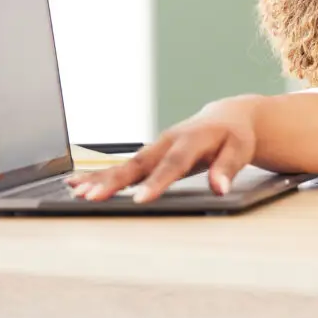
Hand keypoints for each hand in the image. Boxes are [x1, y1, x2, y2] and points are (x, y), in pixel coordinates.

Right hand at [67, 95, 261, 202]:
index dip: (156, 182)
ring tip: (78, 193)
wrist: (227, 117)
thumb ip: (228, 168)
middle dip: (115, 181)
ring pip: (126, 164)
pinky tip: (79, 184)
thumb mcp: (240, 150)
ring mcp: (156, 147)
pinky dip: (101, 174)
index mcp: (191, 139)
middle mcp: (168, 141)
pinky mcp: (150, 154)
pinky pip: (124, 165)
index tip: (140, 199)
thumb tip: (220, 188)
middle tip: (93, 197)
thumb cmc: (234, 136)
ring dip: (102, 178)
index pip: (173, 163)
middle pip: (139, 163)